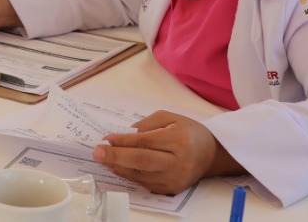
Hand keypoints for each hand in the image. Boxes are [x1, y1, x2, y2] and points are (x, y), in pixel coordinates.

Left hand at [92, 111, 228, 194]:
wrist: (210, 154)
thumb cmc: (188, 132)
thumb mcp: (169, 118)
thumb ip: (146, 124)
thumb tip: (122, 134)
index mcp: (179, 140)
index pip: (145, 142)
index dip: (123, 141)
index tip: (106, 139)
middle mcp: (178, 162)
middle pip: (142, 161)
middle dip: (116, 157)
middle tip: (97, 152)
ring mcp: (175, 178)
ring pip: (141, 174)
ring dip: (118, 166)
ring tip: (103, 159)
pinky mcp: (171, 189)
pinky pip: (144, 182)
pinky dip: (128, 174)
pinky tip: (117, 166)